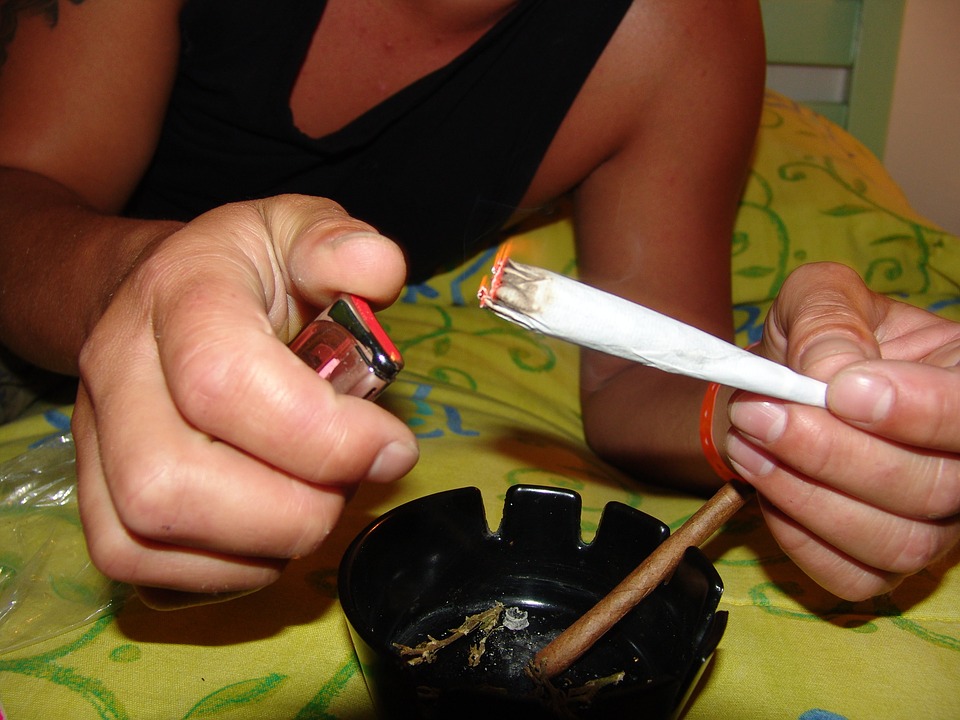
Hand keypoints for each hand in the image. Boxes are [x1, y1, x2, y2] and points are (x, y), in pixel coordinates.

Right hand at [72, 195, 418, 600]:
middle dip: (291, 508)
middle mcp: (117, 369)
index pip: (224, 379)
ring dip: (261, 543)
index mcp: (179, 294)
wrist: (160, 292)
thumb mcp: (302, 229)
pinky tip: (273, 528)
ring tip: (316, 499)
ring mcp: (93, 438)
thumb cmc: (248, 270)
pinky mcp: (94, 493)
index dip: (320, 434)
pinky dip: (225, 568)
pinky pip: (139, 564)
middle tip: (352, 481)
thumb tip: (378, 271)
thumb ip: (341, 243)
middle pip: (170, 482)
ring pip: (146, 535)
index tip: (391, 446)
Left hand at [724, 262, 959, 599]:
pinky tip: (763, 483)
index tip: (842, 391)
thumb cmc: (816, 338)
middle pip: (936, 489)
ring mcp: (933, 522)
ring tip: (748, 441)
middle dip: (834, 454)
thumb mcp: (817, 298)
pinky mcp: (884, 562)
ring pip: (897, 543)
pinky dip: (798, 536)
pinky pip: (854, 577)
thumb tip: (831, 372)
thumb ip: (828, 319)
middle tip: (761, 414)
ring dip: (807, 496)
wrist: (782, 387)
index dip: (922, 411)